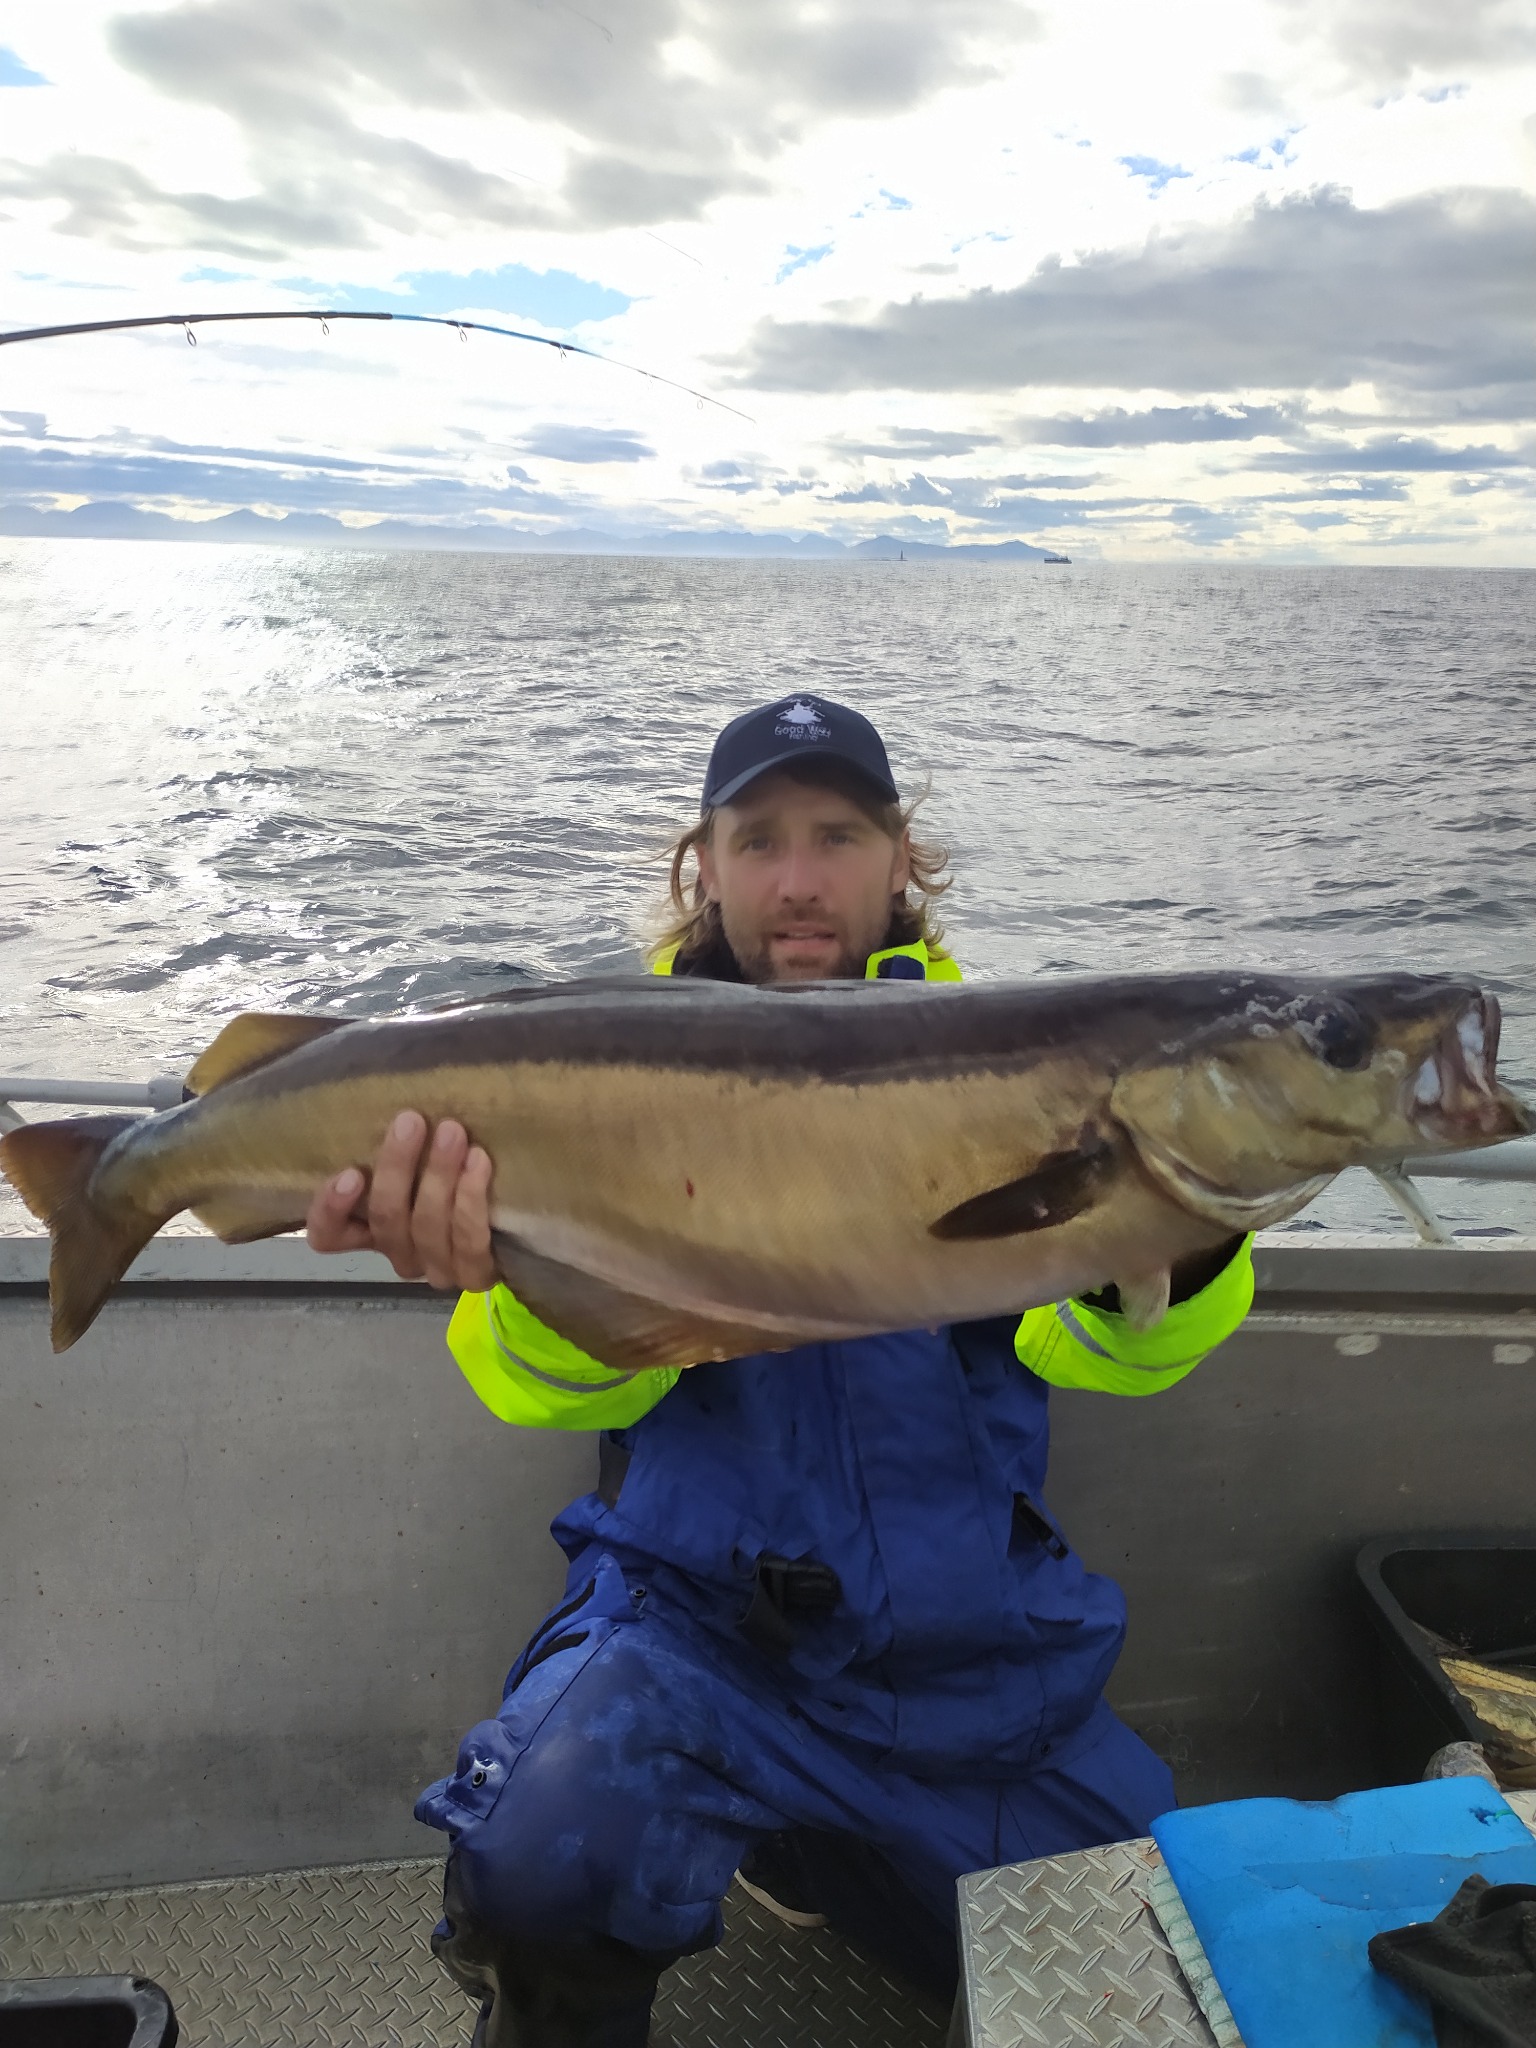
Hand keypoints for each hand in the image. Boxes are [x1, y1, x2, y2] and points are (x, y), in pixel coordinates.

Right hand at [305, 1111, 497, 1291]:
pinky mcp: (475, 1274)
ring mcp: (436, 1269)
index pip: (328, 1235)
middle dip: (397, 1167)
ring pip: (426, 1228)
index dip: (330, 1210)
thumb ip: (397, 1140)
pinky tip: (478, 1161)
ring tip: (452, 1132)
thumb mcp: (419, 1154)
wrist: (523, 1217)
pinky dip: (470, 1200)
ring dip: (438, 1176)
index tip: (350, 1172)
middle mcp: (400, 1253)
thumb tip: (394, 1100)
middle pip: (385, 1219)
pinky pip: (468, 1242)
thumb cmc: (456, 1167)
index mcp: (371, 1230)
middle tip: (412, 1121)